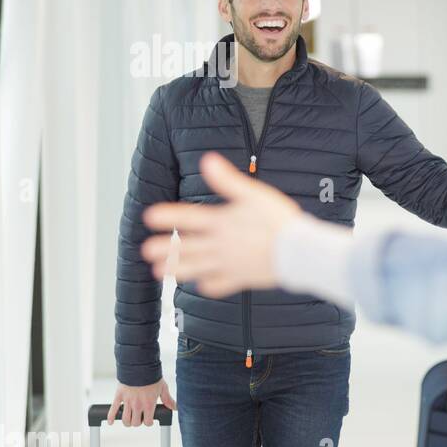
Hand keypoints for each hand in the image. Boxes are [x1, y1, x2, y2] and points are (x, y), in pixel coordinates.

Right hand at [110, 379, 175, 426]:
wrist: (139, 366)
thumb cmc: (152, 376)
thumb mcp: (162, 388)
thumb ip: (168, 399)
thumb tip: (175, 407)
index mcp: (149, 404)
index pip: (148, 422)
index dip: (148, 422)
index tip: (148, 419)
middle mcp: (138, 405)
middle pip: (135, 423)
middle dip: (137, 422)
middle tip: (138, 418)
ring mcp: (127, 402)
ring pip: (125, 419)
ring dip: (127, 422)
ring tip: (129, 419)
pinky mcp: (118, 396)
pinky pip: (113, 410)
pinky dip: (110, 417)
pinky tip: (110, 422)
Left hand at [139, 152, 303, 297]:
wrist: (299, 251)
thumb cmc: (279, 221)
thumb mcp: (254, 194)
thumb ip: (228, 180)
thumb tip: (208, 160)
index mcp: (223, 222)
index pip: (189, 218)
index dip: (168, 216)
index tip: (150, 217)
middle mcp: (221, 245)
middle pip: (187, 247)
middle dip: (166, 249)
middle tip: (146, 251)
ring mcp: (230, 264)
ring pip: (197, 268)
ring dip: (177, 269)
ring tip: (160, 272)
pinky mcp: (241, 278)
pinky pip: (220, 285)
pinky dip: (209, 286)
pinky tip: (202, 286)